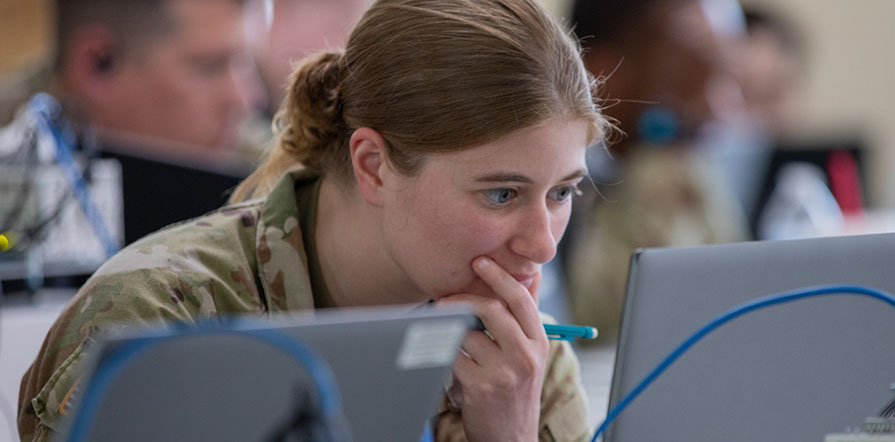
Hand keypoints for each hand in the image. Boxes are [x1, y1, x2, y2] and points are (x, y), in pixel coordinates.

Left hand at [437, 257, 548, 441]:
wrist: (510, 439)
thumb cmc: (515, 390)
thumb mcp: (531, 354)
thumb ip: (526, 317)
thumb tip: (531, 273)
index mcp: (540, 342)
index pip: (521, 299)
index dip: (499, 276)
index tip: (480, 262)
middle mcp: (527, 355)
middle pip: (492, 309)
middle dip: (464, 298)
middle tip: (446, 297)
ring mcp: (505, 371)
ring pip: (467, 332)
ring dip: (451, 331)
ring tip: (446, 336)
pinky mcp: (482, 386)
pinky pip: (453, 356)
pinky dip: (446, 354)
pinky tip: (447, 360)